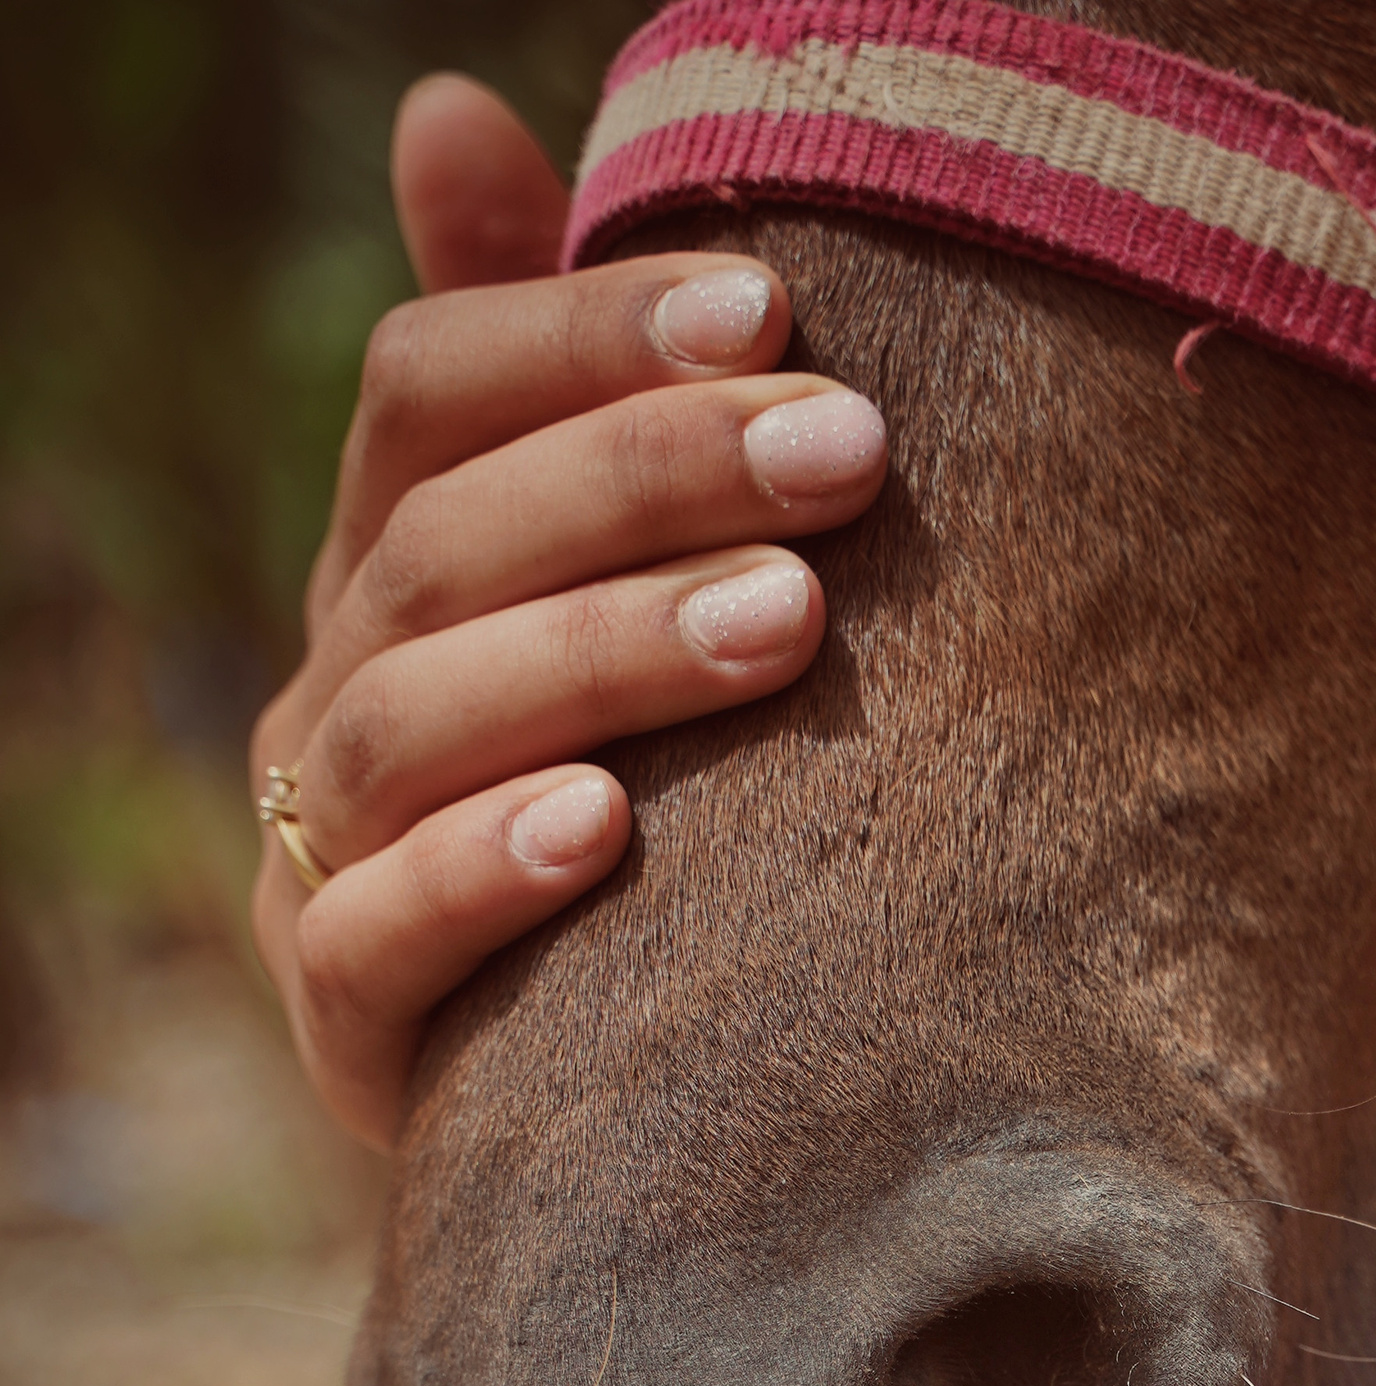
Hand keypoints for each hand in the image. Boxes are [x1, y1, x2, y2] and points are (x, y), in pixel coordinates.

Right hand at [248, 74, 888, 1146]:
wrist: (600, 1079)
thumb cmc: (641, 792)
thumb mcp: (608, 585)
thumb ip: (551, 381)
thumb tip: (446, 110)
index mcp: (394, 560)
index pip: (428, 392)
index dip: (582, 332)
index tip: (774, 311)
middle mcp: (337, 686)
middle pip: (442, 544)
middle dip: (645, 483)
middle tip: (845, 452)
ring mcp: (323, 855)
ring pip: (412, 727)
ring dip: (599, 659)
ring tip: (782, 623)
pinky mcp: (344, 1022)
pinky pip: (376, 941)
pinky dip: (481, 877)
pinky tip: (609, 830)